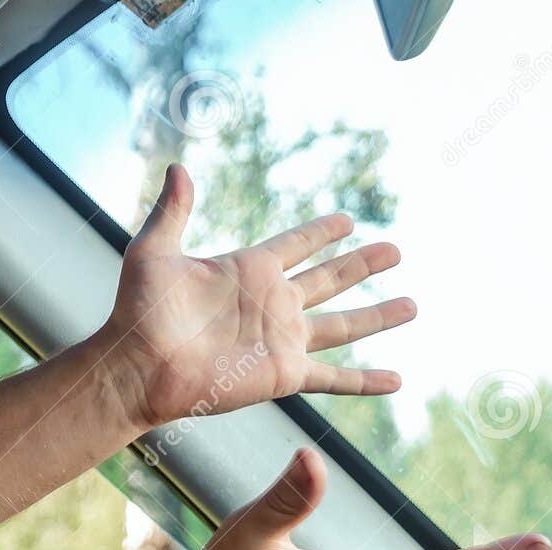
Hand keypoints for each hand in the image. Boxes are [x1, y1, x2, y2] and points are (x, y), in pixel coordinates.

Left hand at [101, 164, 416, 429]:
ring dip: (377, 317)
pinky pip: (335, 378)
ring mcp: (282, 339)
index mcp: (248, 270)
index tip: (347, 221)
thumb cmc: (139, 311)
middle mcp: (272, 303)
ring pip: (343, 325)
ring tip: (412, 305)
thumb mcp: (153, 252)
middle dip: (361, 265)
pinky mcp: (285, 373)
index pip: (296, 245)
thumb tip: (178, 166)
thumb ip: (172, 211)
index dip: (320, 233)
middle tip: (396, 250)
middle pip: (330, 279)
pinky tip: (397, 380)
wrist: (139, 365)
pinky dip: (366, 381)